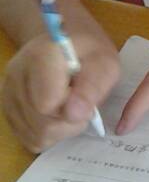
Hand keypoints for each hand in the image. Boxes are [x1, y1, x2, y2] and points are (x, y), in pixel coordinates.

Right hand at [2, 28, 119, 152]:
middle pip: (41, 124)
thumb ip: (93, 86)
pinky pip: (28, 138)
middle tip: (81, 105)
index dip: (72, 109)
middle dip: (69, 123)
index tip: (84, 97)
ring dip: (60, 130)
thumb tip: (75, 115)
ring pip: (34, 135)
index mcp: (42, 56)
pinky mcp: (6, 108)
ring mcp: (7, 92)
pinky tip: (56, 114)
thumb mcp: (105, 62)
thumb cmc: (89, 53)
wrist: (65, 43)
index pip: (47, 104)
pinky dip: (47, 133)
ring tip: (69, 107)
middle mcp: (16, 74)